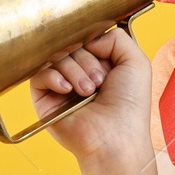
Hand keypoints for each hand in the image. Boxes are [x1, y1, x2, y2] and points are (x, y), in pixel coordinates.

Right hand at [27, 25, 151, 165]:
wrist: (115, 138)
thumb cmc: (130, 106)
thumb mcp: (136, 62)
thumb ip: (116, 37)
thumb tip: (87, 36)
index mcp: (98, 64)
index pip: (84, 37)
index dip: (92, 43)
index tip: (105, 61)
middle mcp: (78, 72)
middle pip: (69, 44)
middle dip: (86, 60)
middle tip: (99, 82)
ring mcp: (60, 86)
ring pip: (54, 56)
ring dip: (74, 70)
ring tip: (88, 91)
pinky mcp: (44, 99)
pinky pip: (38, 74)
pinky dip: (54, 77)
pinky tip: (68, 90)